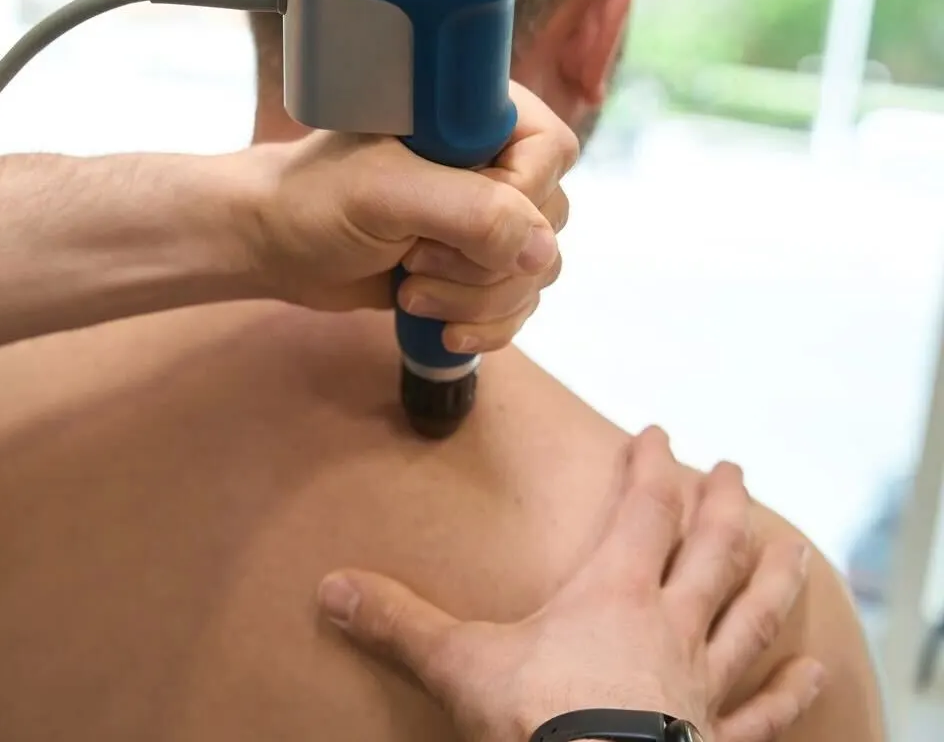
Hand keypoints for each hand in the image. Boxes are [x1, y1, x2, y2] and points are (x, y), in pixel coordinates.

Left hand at [243, 82, 573, 351]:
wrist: (276, 245)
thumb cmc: (317, 200)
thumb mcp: (388, 196)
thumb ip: (470, 213)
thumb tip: (541, 252)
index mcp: (476, 116)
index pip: (550, 152)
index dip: (518, 200)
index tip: (454, 224)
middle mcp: (494, 161)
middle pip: (547, 223)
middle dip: (484, 263)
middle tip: (414, 259)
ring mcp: (488, 217)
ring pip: (535, 272)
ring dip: (478, 299)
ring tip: (411, 291)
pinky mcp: (476, 265)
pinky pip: (519, 303)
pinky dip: (487, 325)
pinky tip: (442, 330)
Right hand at [316, 427, 824, 741]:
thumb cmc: (537, 720)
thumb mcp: (457, 662)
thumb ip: (399, 622)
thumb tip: (331, 587)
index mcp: (614, 594)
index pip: (644, 511)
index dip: (652, 468)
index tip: (659, 434)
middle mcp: (671, 627)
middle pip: (712, 550)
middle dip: (722, 505)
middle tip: (734, 468)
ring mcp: (704, 683)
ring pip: (753, 616)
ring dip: (774, 579)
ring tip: (795, 548)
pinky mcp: (720, 739)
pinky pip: (766, 709)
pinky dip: (791, 691)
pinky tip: (814, 670)